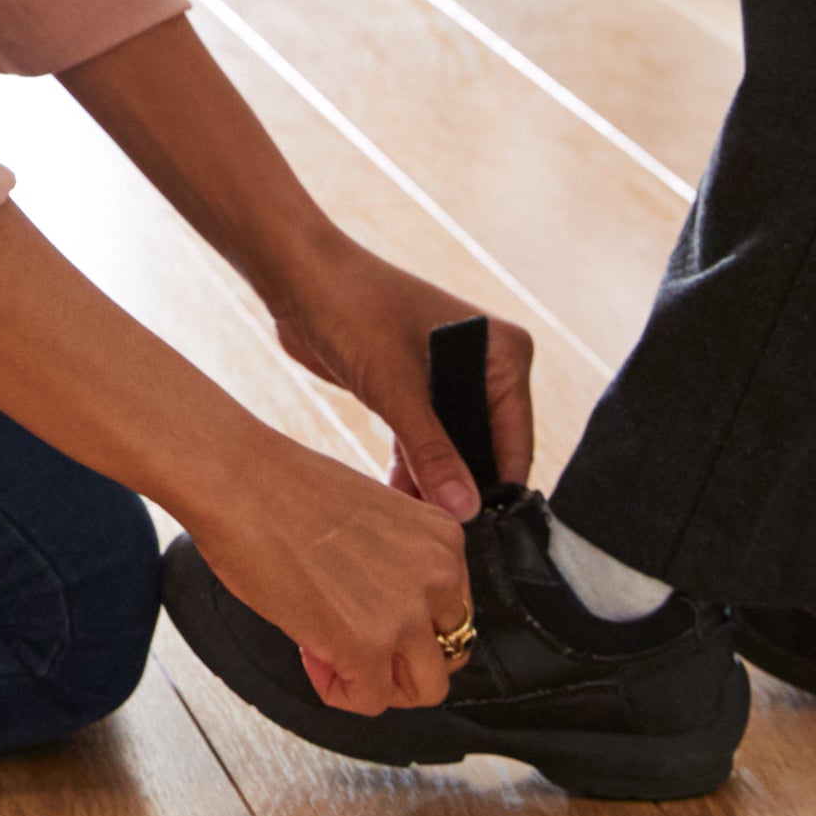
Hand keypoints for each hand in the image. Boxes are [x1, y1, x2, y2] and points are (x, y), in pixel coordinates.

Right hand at [181, 427, 475, 718]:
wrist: (238, 481)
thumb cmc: (285, 491)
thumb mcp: (375, 519)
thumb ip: (400, 566)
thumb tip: (390, 613)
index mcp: (444, 538)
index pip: (453, 613)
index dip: (406, 622)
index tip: (365, 610)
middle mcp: (439, 575)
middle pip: (447, 655)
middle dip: (399, 659)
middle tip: (351, 641)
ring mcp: (407, 612)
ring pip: (423, 689)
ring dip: (378, 681)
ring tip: (332, 651)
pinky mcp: (367, 645)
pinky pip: (369, 701)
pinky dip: (339, 691)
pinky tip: (310, 653)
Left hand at [265, 240, 533, 520]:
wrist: (299, 277)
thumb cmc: (355, 310)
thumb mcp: (396, 387)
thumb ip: (432, 452)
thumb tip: (467, 510)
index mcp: (504, 352)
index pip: (515, 437)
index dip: (499, 486)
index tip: (482, 534)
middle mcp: (486, 364)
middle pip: (486, 447)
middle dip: (464, 489)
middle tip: (443, 537)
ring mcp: (450, 378)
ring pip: (454, 449)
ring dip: (435, 485)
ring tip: (418, 529)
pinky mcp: (416, 390)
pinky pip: (426, 442)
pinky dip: (413, 470)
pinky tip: (398, 504)